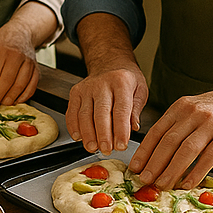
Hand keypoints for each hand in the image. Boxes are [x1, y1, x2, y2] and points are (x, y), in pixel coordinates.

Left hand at [0, 27, 39, 108]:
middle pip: (6, 81)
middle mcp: (16, 56)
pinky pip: (32, 85)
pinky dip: (24, 96)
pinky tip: (16, 100)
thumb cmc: (3, 41)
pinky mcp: (37, 68)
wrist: (22, 32)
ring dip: (10, 98)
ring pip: (20, 85)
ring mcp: (28, 62)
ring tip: (2, 104)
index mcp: (1, 50)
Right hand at [68, 12, 148, 154]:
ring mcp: (86, 88)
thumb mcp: (140, 90)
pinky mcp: (75, 92)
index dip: (120, 130)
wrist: (109, 63)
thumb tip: (133, 128)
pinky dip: (73, 126)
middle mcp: (101, 84)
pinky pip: (72, 111)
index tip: (121, 145)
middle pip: (101, 113)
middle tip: (107, 150)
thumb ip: (136, 109)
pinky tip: (78, 137)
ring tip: (93, 148)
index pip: (121, 109)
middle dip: (103, 134)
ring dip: (88, 133)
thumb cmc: (126, 80)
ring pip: (84, 114)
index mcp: (121, 82)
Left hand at [128, 70, 212, 188]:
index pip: (157, 132)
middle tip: (145, 180)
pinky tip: (187, 184)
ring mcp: (210, 124)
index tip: (135, 167)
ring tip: (162, 185)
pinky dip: (196, 172)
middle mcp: (193, 114)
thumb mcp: (192, 109)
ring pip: (186, 151)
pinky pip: (208, 158)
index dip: (144, 151)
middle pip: (168, 142)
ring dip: (172, 170)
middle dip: (154, 163)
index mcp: (180, 107)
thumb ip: (176, 125)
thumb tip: (155, 152)